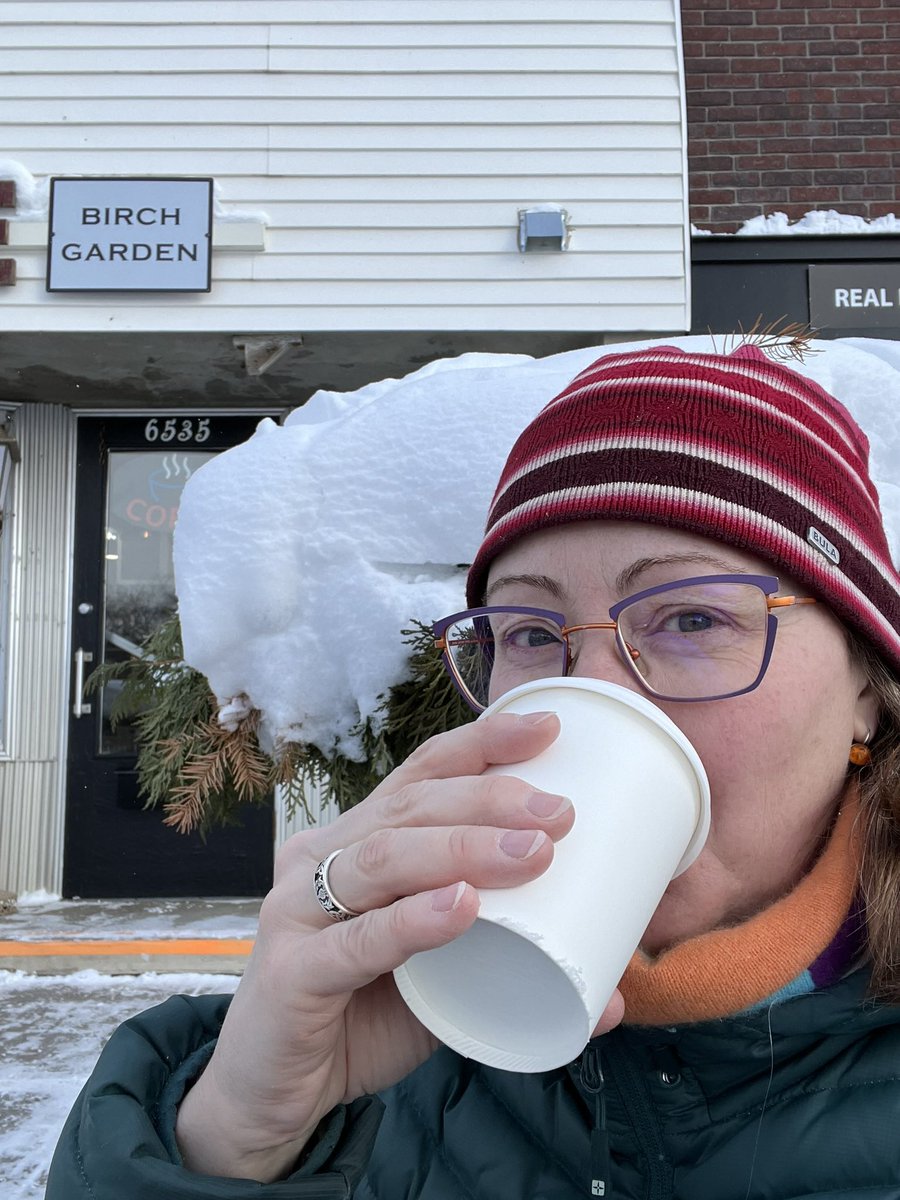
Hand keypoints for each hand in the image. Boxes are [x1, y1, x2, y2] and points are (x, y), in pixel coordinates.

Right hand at [176, 712, 620, 1180]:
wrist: (273, 1097)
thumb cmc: (361, 1018)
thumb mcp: (441, 981)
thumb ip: (508, 972)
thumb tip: (613, 996)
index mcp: (355, 841)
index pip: (420, 775)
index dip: (481, 744)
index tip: (548, 729)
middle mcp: (320, 858)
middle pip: (410, 808)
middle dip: (491, 798)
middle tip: (563, 814)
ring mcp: (296, 911)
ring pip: (384, 858)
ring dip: (464, 848)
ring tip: (536, 852)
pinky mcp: (290, 973)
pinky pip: (356, 941)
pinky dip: (413, 920)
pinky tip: (461, 907)